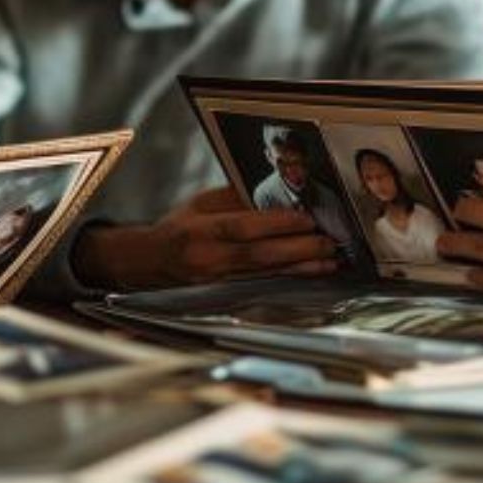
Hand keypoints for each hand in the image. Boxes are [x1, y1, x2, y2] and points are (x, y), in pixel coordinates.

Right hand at [72, 186, 342, 291]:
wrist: (152, 262)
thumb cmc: (178, 228)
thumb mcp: (200, 204)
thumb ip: (234, 198)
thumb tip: (274, 192)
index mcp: (198, 231)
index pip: (240, 227)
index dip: (274, 223)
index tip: (304, 217)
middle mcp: (209, 258)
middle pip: (259, 255)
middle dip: (297, 248)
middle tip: (327, 240)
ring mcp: (220, 278)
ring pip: (266, 272)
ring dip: (301, 265)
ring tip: (330, 257)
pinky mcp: (229, 289)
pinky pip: (266, 281)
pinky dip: (292, 274)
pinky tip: (314, 270)